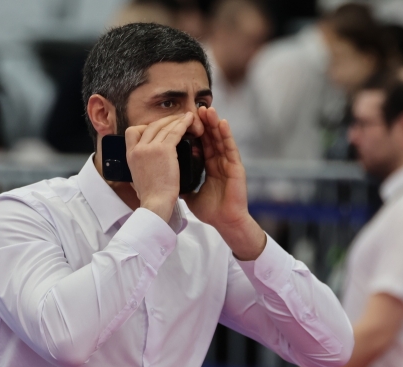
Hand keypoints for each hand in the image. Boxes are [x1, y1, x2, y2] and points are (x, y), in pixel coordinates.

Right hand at [125, 112, 194, 221]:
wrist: (155, 203)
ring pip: (163, 126)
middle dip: (164, 121)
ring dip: (175, 120)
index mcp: (130, 155)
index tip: (157, 129)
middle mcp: (138, 149)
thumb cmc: (150, 196)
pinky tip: (190, 121)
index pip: (132, 131)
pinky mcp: (164, 150)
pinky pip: (174, 132)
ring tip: (186, 118)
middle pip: (150, 125)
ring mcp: (150, 148)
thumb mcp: (135, 179)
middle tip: (175, 120)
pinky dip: (183, 124)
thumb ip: (138, 168)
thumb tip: (140, 166)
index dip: (145, 127)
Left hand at [185, 106, 265, 259]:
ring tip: (207, 109)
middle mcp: (219, 161)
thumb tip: (167, 179)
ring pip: (220, 138)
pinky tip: (222, 123)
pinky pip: (230, 148)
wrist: (225, 222)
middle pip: (210, 137)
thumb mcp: (191, 195)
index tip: (185, 119)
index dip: (194, 131)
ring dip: (214, 123)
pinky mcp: (236, 167)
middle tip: (195, 108)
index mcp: (210, 166)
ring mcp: (228, 163)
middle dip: (203, 122)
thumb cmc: (211, 211)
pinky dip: (227, 135)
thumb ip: (182, 184)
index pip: (201, 143)